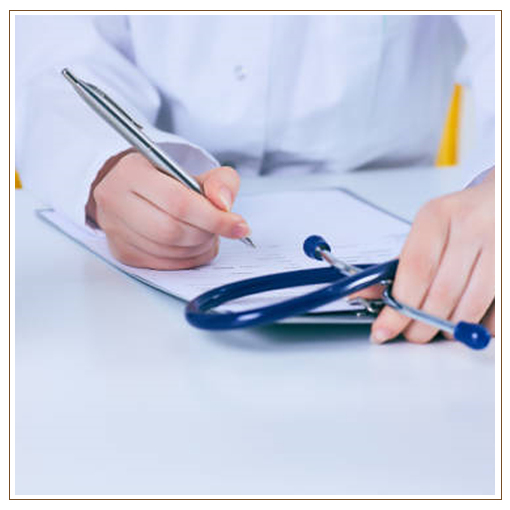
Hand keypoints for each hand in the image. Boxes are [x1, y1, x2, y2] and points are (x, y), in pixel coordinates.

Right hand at [86, 151, 249, 269]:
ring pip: (168, 251)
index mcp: (132, 172)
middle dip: (206, 234)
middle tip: (221, 229)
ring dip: (198, 248)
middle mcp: (115, 201)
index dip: (213, 218)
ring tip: (208, 235)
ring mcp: (115, 230)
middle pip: (172, 230)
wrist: (133, 191)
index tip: (239, 226)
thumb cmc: (165, 182)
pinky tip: (194, 247)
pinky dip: (187, 260)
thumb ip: (219, 181)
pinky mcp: (122, 253)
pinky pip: (163, 265)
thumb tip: (224, 204)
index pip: (178, 202)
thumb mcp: (195, 172)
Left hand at [367, 169, 494, 343]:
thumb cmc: (462, 218)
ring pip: (470, 307)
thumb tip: (365, 295)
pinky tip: (470, 319)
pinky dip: (479, 325)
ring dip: (450, 328)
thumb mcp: (428, 231)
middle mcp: (473, 227)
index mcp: (438, 216)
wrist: (503, 200)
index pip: (415, 271)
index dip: (398, 307)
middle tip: (413, 334)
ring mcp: (501, 245)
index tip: (384, 329)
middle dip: (421, 325)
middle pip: (441, 293)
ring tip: (441, 326)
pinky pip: (496, 313)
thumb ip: (399, 265)